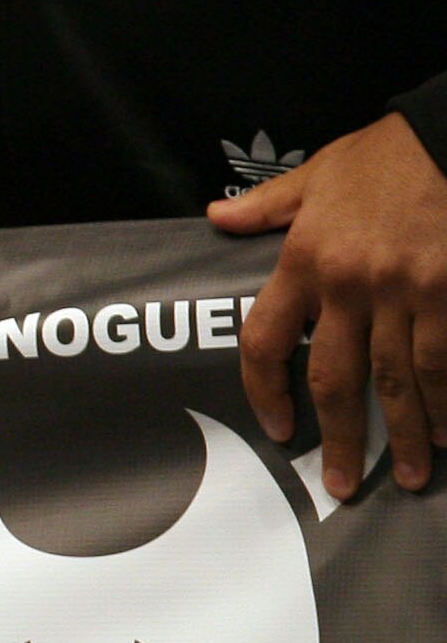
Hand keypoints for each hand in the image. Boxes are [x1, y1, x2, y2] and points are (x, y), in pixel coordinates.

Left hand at [212, 112, 446, 496]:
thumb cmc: (383, 157)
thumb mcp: (314, 175)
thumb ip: (266, 207)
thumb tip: (218, 217)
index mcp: (304, 261)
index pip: (266, 340)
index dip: (266, 391)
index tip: (280, 429)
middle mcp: (350, 286)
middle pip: (336, 379)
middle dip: (342, 438)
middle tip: (344, 485)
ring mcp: (405, 293)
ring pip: (399, 381)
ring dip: (407, 434)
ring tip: (413, 476)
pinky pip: (445, 360)